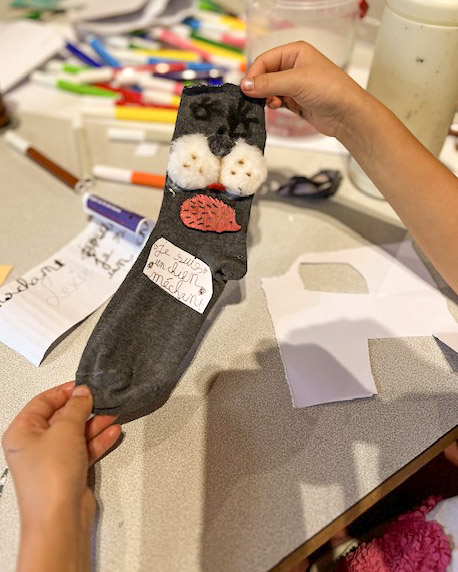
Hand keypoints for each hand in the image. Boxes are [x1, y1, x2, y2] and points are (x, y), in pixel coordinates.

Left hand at [2, 381, 120, 571]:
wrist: (60, 517)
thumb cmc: (50, 478)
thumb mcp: (65, 429)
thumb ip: (76, 407)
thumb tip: (82, 393)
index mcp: (22, 432)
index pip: (43, 401)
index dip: (64, 392)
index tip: (84, 386)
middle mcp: (34, 445)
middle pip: (61, 417)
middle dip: (84, 409)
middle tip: (101, 399)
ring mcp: (52, 460)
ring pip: (75, 433)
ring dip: (94, 424)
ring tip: (112, 414)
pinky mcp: (68, 472)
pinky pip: (84, 449)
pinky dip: (98, 440)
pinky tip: (113, 432)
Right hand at [240, 41, 365, 138]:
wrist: (346, 114)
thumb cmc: (330, 89)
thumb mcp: (296, 81)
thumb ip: (268, 83)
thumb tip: (245, 85)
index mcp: (295, 52)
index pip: (265, 60)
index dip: (254, 74)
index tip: (246, 89)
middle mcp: (294, 66)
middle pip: (265, 75)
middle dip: (260, 87)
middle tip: (256, 99)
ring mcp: (295, 85)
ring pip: (269, 89)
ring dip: (266, 97)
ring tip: (272, 104)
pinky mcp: (296, 101)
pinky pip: (276, 101)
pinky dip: (273, 105)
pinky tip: (276, 107)